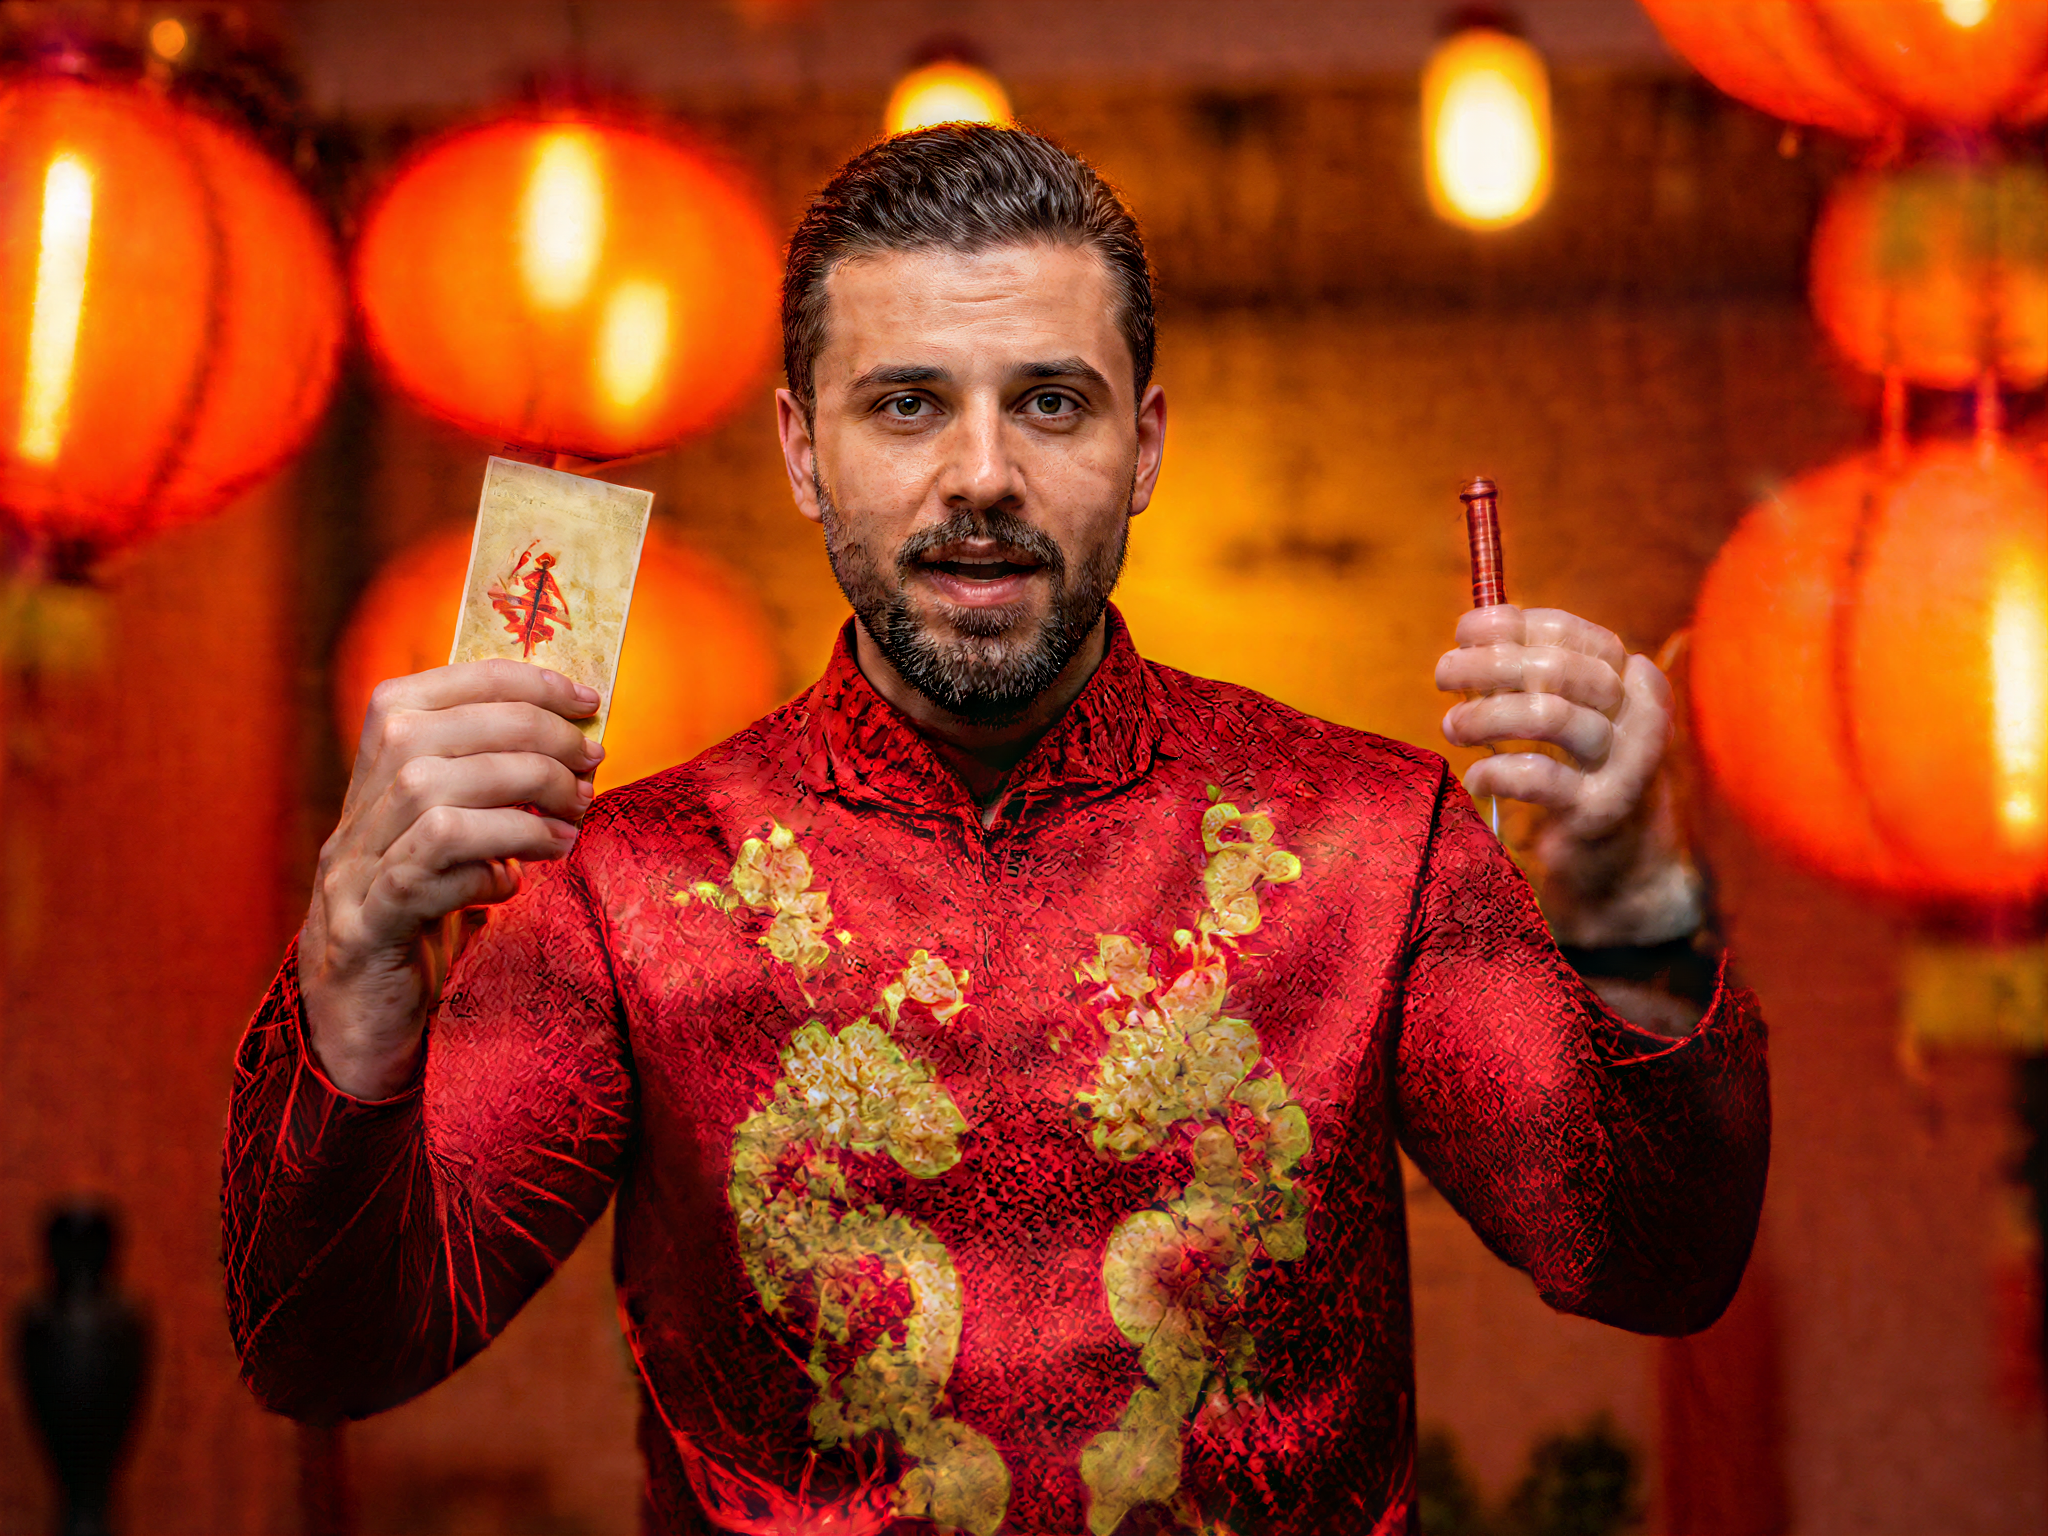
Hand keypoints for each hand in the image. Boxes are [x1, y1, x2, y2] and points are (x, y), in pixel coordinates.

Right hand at [299, 660, 602, 1098]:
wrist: (363, 1024)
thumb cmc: (428, 919)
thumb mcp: (461, 843)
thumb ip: (494, 789)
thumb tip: (578, 738)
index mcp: (372, 779)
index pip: (424, 692)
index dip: (510, 681)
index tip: (585, 698)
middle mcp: (352, 814)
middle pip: (431, 737)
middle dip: (529, 738)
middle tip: (592, 765)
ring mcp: (350, 871)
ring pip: (429, 795)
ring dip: (520, 801)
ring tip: (572, 825)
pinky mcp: (366, 928)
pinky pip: (425, 873)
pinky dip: (488, 865)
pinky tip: (519, 882)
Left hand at [1435, 605, 1703, 948]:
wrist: (1625, 860)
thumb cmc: (1583, 773)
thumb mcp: (1571, 713)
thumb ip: (1533, 672)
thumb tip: (1474, 627)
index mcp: (1634, 678)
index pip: (1568, 632)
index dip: (1509, 625)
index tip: (1463, 632)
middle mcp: (1640, 714)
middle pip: (1554, 668)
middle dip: (1486, 665)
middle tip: (1443, 675)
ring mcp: (1626, 762)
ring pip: (1546, 715)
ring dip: (1484, 715)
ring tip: (1453, 726)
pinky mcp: (1601, 808)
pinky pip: (1536, 775)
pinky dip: (1494, 772)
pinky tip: (1476, 779)